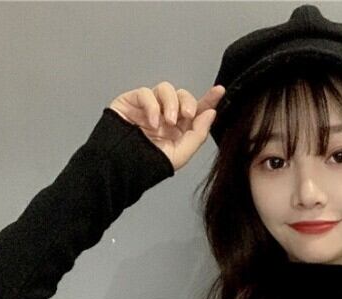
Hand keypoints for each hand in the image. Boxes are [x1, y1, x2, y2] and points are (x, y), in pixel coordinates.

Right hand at [108, 81, 225, 171]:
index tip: (219, 91)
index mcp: (180, 128)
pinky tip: (152, 122)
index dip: (209, 99)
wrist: (121, 166)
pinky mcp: (132, 101)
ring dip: (171, 103)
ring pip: (165, 89)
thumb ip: (198, 134)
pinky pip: (145, 93)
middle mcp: (166, 115)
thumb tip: (211, 113)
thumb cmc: (149, 164)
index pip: (197, 110)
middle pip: (183, 95)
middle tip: (187, 116)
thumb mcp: (181, 154)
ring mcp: (149, 107)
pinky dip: (152, 106)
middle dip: (188, 103)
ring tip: (167, 122)